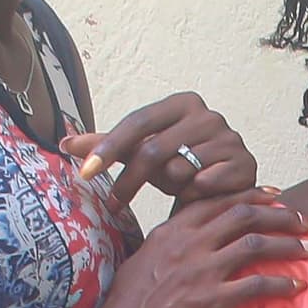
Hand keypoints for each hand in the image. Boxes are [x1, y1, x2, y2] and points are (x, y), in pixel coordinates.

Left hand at [83, 93, 265, 202]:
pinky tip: (194, 196)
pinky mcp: (244, 163)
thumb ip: (107, 145)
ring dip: (169, 186)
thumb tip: (63, 143)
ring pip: (180, 168)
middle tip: (112, 204)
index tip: (85, 172)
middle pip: (155, 148)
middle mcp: (208, 115)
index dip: (110, 147)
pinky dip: (193, 193)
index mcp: (181, 103)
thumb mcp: (142, 153)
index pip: (138, 122)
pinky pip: (204, 183)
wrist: (226, 187)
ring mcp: (229, 137)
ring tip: (172, 190)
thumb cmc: (180, 166)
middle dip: (130, 180)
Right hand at [85, 190, 307, 307]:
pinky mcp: (210, 302)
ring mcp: (200, 271)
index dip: (253, 195)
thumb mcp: (143, 258)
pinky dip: (282, 283)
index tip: (277, 196)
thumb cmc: (125, 305)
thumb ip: (169, 242)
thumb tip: (184, 236)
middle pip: (245, 214)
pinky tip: (298, 287)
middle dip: (282, 215)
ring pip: (256, 243)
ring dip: (289, 244)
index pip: (219, 199)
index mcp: (172, 230)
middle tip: (306, 222)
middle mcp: (189, 243)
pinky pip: (256, 285)